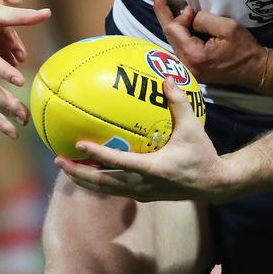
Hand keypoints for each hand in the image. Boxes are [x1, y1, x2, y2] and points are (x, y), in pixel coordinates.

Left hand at [54, 78, 232, 202]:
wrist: (214, 184)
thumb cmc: (202, 154)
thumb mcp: (192, 128)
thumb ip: (179, 102)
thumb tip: (167, 78)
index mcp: (152, 169)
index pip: (118, 162)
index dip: (98, 154)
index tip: (78, 144)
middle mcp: (143, 185)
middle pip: (103, 183)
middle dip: (78, 173)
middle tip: (58, 160)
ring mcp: (142, 193)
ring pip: (105, 189)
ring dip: (84, 179)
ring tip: (65, 167)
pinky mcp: (143, 195)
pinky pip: (114, 189)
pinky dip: (98, 182)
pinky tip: (89, 171)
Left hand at [153, 0, 265, 88]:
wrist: (255, 70)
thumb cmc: (244, 49)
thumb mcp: (227, 27)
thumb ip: (204, 19)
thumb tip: (190, 16)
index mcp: (193, 55)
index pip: (172, 29)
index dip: (173, 12)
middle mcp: (186, 65)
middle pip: (169, 35)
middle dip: (169, 15)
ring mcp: (188, 69)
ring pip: (174, 40)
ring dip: (175, 23)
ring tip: (175, 7)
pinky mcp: (192, 68)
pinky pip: (181, 46)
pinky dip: (181, 32)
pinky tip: (183, 21)